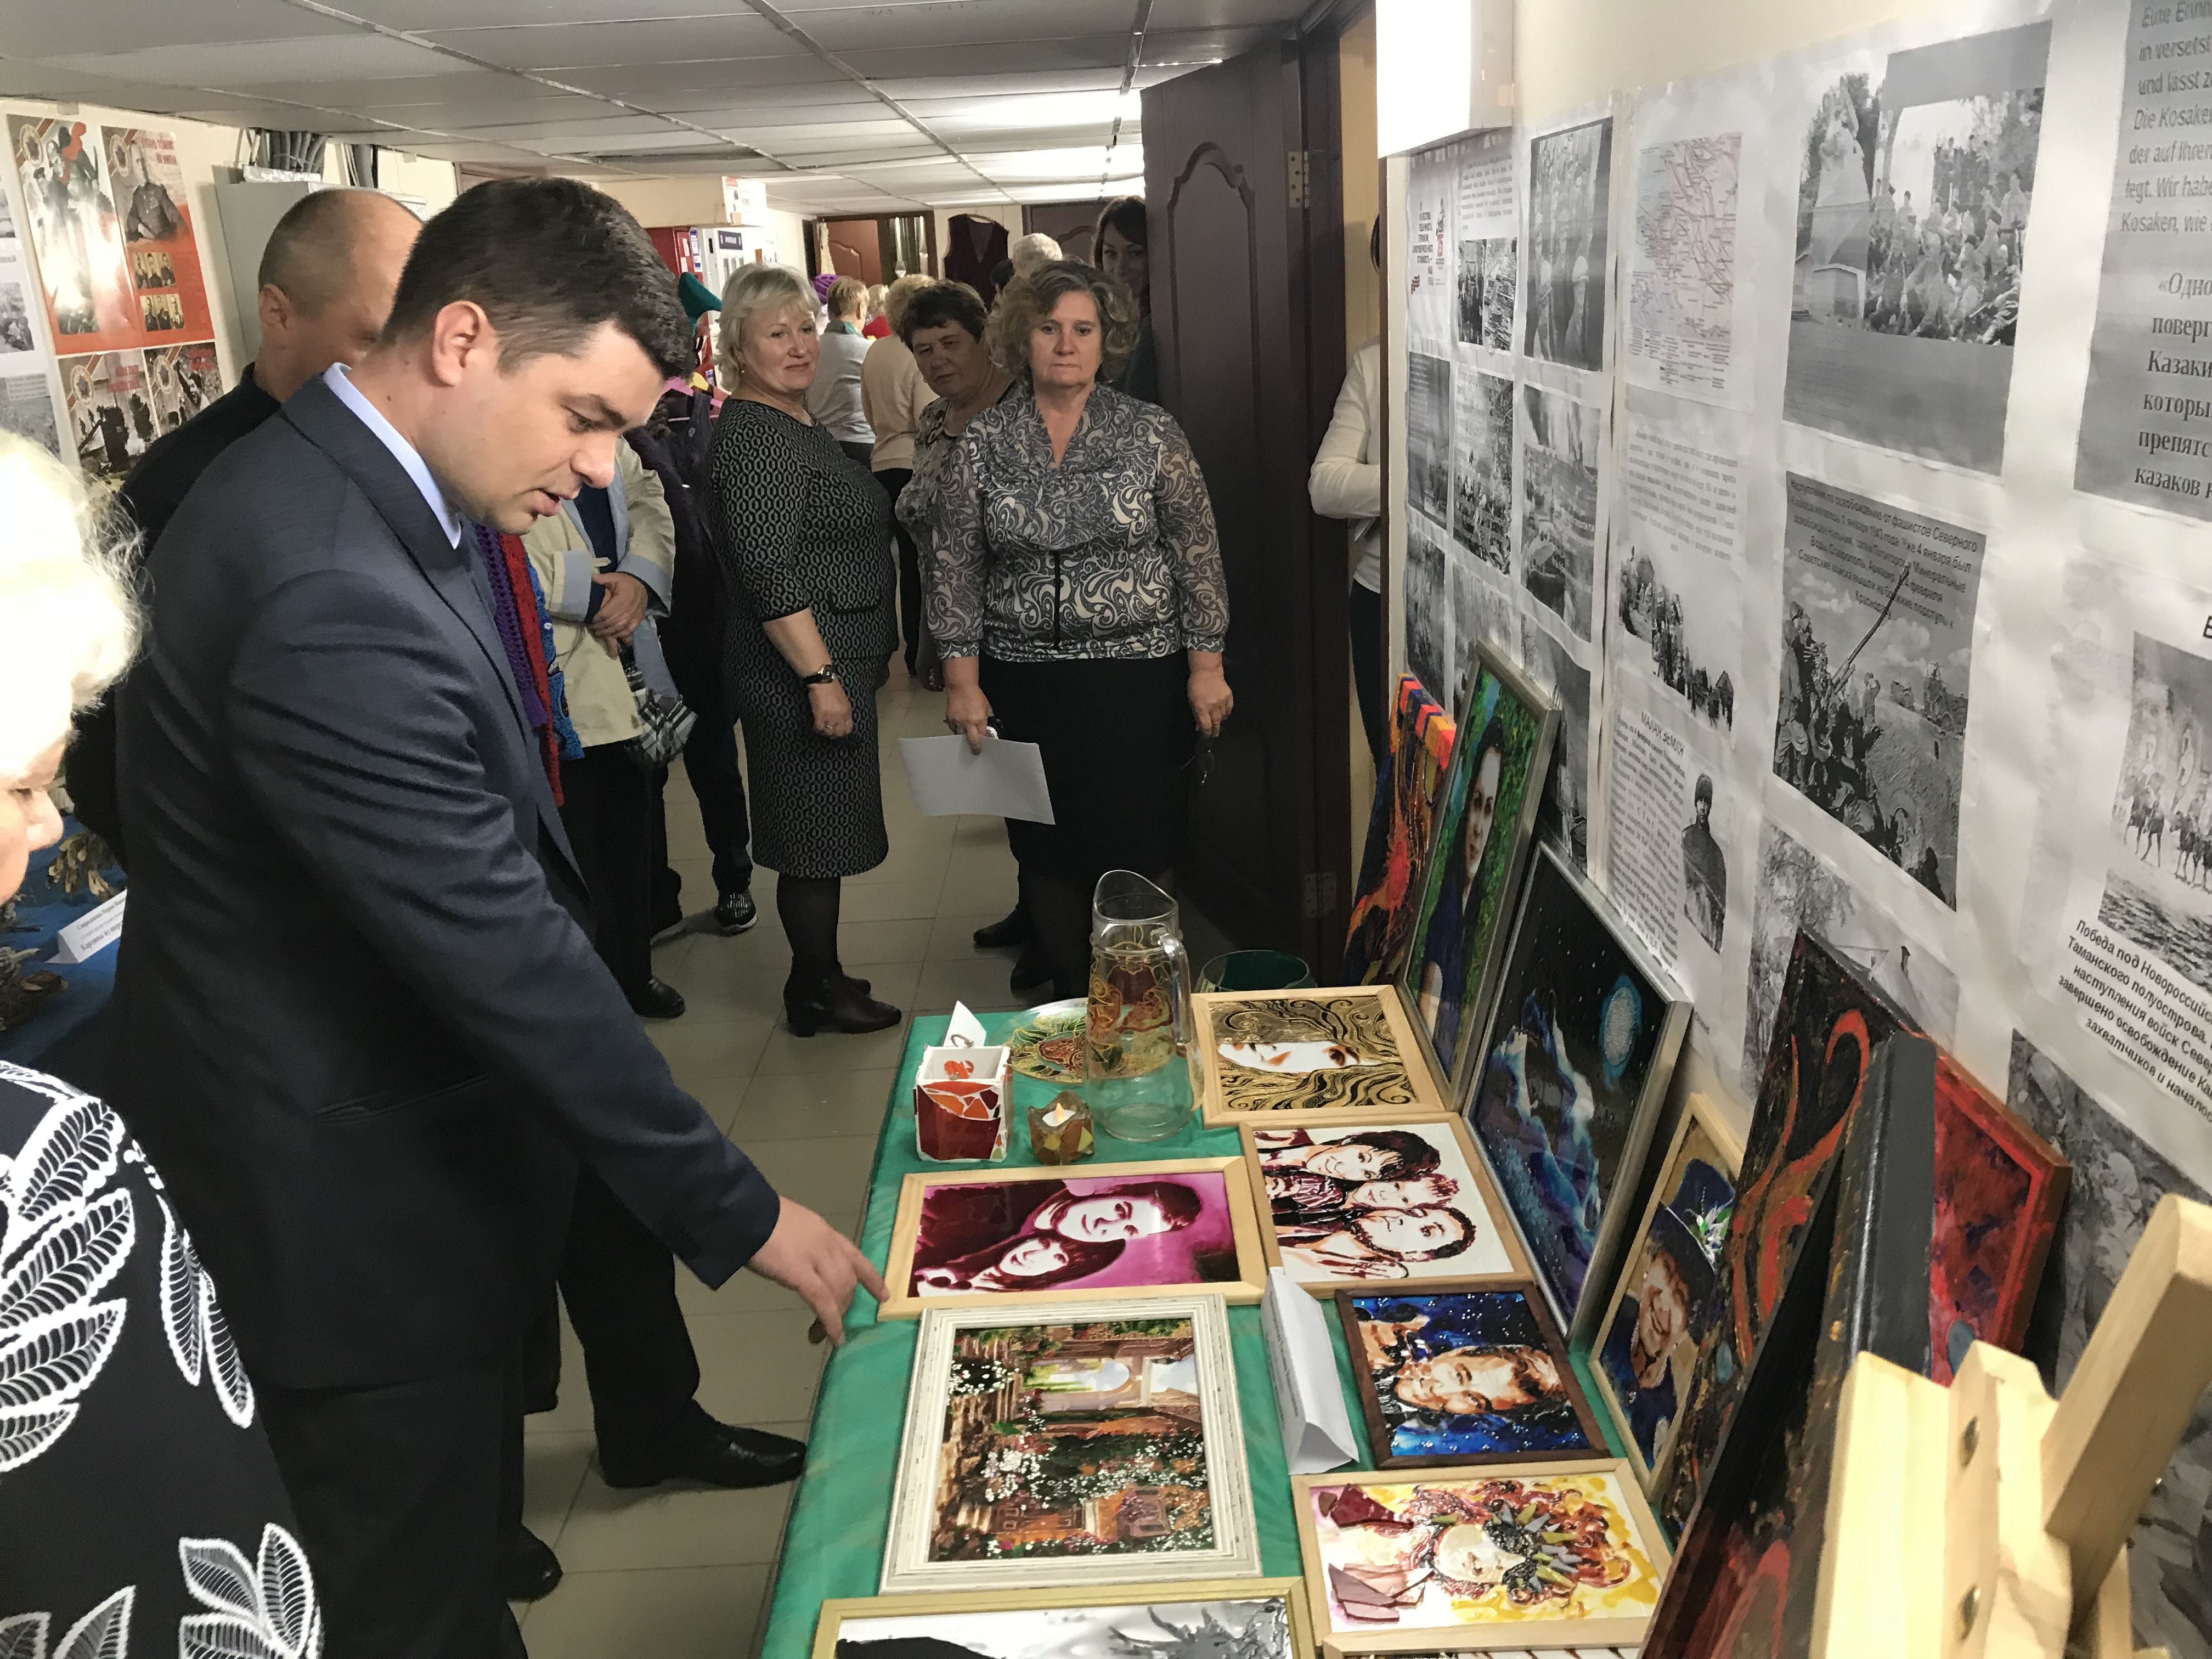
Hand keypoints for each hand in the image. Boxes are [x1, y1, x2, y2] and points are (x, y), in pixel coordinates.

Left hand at [588, 572, 648, 642]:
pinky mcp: (637, 622)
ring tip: (598, 633)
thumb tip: (590, 579)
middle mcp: (628, 610)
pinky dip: (618, 635)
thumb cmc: (626, 582)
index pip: (606, 613)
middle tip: (591, 627)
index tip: (589, 619)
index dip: (596, 619)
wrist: (642, 586)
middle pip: (611, 623)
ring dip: (607, 633)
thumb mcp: (614, 577)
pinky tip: (611, 635)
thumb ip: (602, 579)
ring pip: (618, 629)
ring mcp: (633, 617)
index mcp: (622, 599)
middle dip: (599, 627)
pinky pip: (627, 632)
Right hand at [744, 1197, 888, 1346]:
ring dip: (835, 1317)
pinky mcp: (801, 1273)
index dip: (872, 1279)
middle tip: (829, 1324)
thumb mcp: (792, 1228)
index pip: (857, 1257)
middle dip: (843, 1305)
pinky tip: (832, 1337)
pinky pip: (823, 1302)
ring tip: (821, 1334)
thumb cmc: (760, 1217)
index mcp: (825, 1232)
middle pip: (848, 1280)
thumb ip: (803, 1245)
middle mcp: (828, 1245)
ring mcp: (817, 1259)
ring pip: (839, 1292)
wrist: (747, 1212)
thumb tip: (802, 1263)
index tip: (883, 1296)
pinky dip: (831, 1322)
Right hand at [808, 678, 853, 738]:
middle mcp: (840, 716)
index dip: (842, 733)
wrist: (823, 681)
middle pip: (838, 733)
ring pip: (828, 732)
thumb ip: (844, 712)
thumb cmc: (832, 689)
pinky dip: (816, 729)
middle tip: (828, 732)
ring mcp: (830, 717)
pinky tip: (815, 726)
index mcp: (847, 712)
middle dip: (833, 735)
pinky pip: (819, 728)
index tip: (837, 732)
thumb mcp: (844, 701)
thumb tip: (841, 721)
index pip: (848, 729)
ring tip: (821, 729)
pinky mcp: (820, 715)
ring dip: (824, 732)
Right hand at [945, 682, 993, 753]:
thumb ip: (985, 718)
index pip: (981, 737)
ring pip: (960, 736)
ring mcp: (958, 722)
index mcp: (979, 720)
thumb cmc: (974, 694)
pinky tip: (959, 724)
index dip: (982, 742)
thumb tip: (984, 727)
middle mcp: (968, 723)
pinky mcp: (950, 720)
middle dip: (974, 748)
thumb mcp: (986, 707)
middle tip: (975, 751)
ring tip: (966, 734)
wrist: (961, 687)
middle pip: (971, 741)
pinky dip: (956, 728)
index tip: (981, 746)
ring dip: (964, 736)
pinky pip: (953, 729)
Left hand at [1189, 667, 1232, 736]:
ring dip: (1220, 722)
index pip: (1206, 726)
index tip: (1206, 736)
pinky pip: (1229, 710)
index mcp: (1201, 707)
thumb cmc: (1196, 685)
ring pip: (1223, 717)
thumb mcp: (1191, 700)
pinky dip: (1226, 714)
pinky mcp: (1229, 697)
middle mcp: (1213, 706)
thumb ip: (1196, 714)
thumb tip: (1199, 727)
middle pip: (1216, 723)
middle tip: (1214, 735)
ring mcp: (1222, 701)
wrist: (1207, 671)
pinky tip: (1223, 714)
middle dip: (1214, 731)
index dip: (1207, 733)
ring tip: (1217, 723)